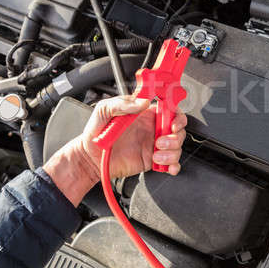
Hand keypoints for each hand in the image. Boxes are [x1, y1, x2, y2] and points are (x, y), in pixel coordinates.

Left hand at [43, 96, 187, 206]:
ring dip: (172, 151)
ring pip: (177, 146)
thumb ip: (123, 102)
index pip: (170, 109)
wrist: (90, 156)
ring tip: (156, 154)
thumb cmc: (96, 131)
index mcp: (145, 113)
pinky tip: (164, 166)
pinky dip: (173, 165)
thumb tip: (142, 102)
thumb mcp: (105, 109)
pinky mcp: (152, 160)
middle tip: (161, 141)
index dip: (176, 114)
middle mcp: (152, 128)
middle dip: (175, 135)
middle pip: (178, 129)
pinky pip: (171, 163)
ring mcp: (154, 145)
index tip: (172, 122)